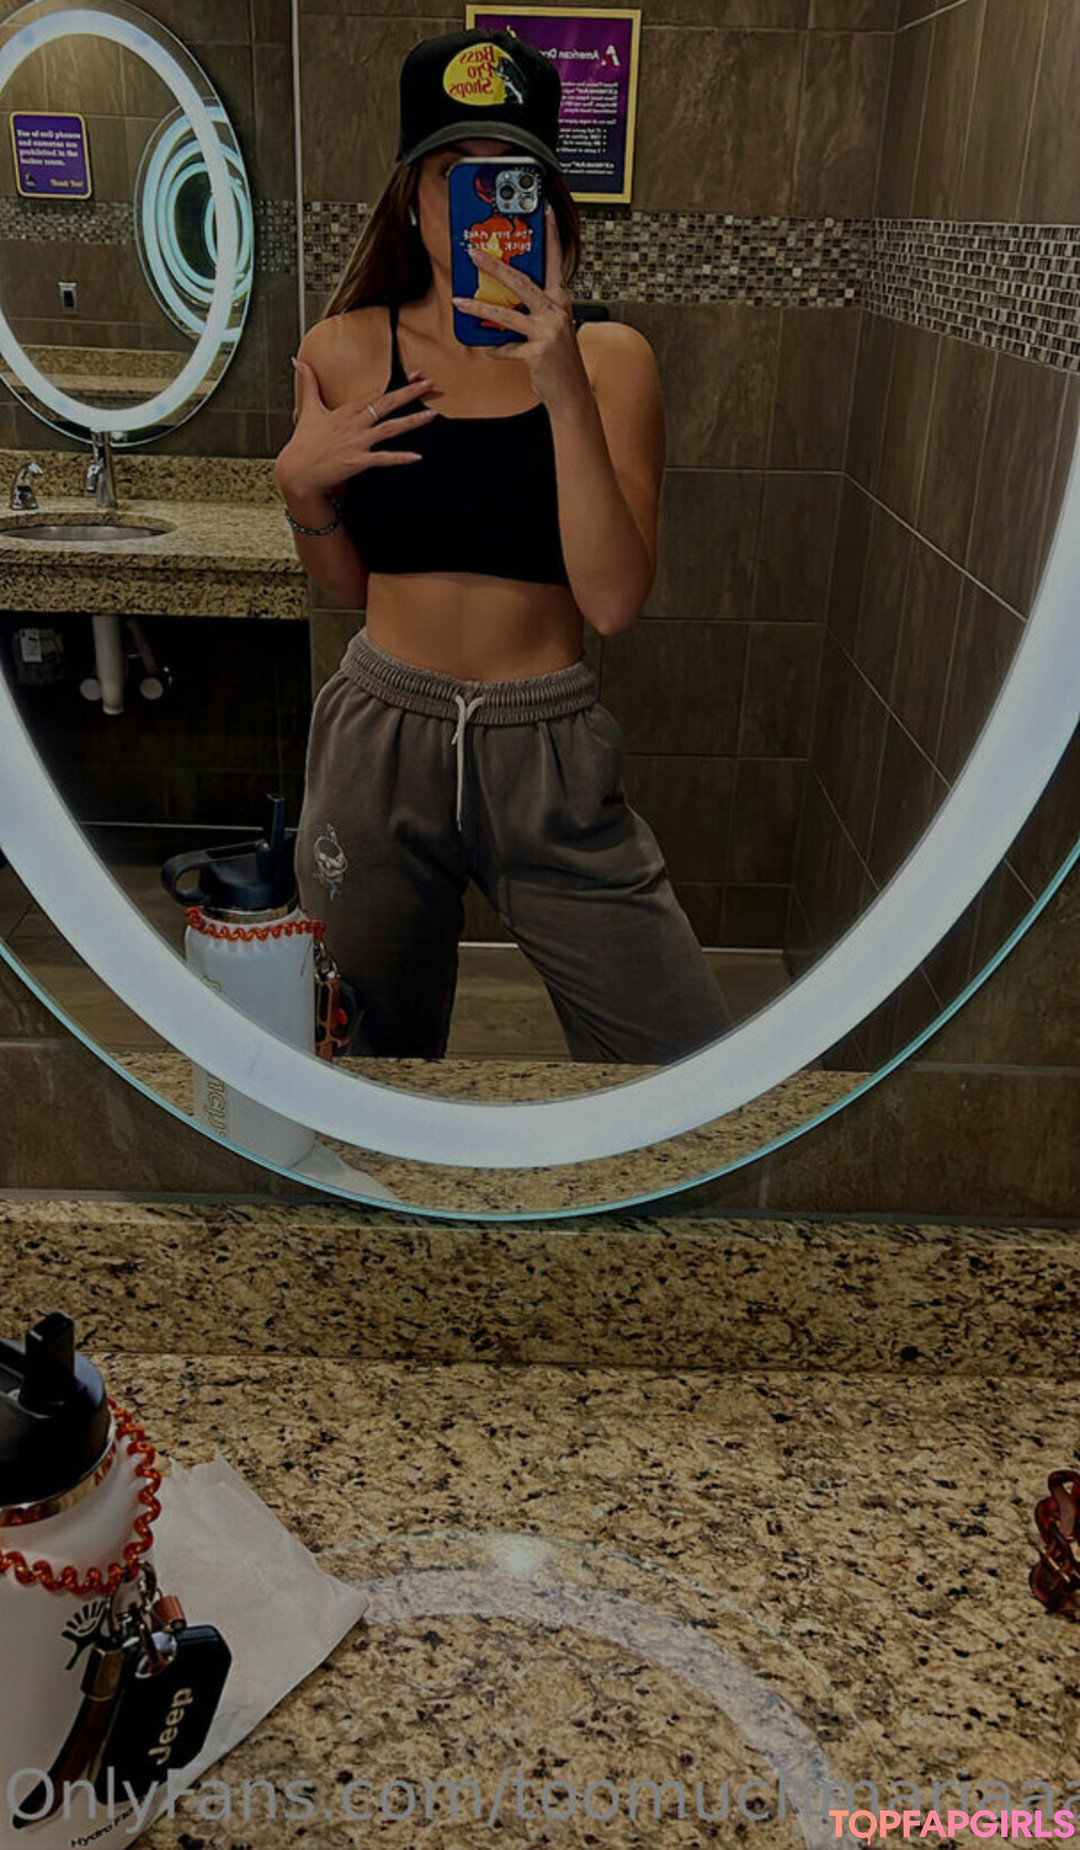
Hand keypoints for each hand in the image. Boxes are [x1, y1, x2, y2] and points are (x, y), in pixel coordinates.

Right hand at [275, 357, 437, 501]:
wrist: (297, 470)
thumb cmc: (304, 441)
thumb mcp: (308, 408)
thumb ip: (309, 383)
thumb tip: (298, 360)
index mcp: (347, 410)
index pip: (377, 391)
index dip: (398, 382)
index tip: (416, 375)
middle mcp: (355, 423)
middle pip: (387, 404)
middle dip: (410, 393)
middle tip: (429, 384)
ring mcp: (357, 442)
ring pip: (390, 429)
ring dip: (412, 421)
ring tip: (432, 414)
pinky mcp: (357, 461)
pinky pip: (383, 458)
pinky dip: (399, 458)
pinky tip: (416, 456)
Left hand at [452, 206, 590, 415]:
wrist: (572, 393)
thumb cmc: (560, 360)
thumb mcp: (551, 328)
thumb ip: (533, 311)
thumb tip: (504, 299)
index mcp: (560, 301)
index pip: (556, 261)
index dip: (551, 235)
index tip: (545, 212)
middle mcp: (556, 312)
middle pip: (521, 281)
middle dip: (494, 265)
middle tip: (473, 252)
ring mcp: (547, 332)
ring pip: (507, 314)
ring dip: (479, 308)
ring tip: (459, 301)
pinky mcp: (537, 353)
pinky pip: (507, 348)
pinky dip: (495, 349)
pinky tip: (488, 348)